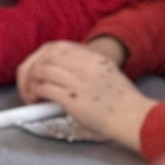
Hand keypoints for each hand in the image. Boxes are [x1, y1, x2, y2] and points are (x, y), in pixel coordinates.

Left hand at [16, 41, 153, 148]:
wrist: (133, 118)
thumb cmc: (123, 102)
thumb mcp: (109, 75)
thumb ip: (89, 69)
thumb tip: (63, 74)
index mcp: (96, 59)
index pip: (60, 46)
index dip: (44, 55)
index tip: (40, 66)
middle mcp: (87, 66)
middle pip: (48, 56)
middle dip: (33, 68)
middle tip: (31, 81)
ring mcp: (79, 81)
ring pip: (42, 70)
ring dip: (31, 81)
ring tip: (32, 93)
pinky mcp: (72, 99)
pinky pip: (44, 88)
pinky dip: (34, 93)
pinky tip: (36, 100)